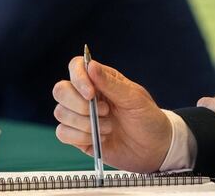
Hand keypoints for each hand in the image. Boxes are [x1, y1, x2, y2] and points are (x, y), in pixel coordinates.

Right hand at [52, 57, 171, 172]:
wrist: (154, 150)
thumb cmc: (148, 119)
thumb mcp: (135, 99)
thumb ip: (111, 83)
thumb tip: (91, 65)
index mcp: (101, 81)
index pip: (76, 67)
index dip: (78, 78)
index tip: (91, 93)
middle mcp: (87, 96)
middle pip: (60, 90)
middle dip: (78, 104)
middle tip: (104, 112)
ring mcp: (81, 117)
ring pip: (60, 113)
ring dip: (85, 123)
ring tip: (108, 127)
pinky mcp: (78, 137)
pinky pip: (62, 133)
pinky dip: (79, 137)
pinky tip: (99, 138)